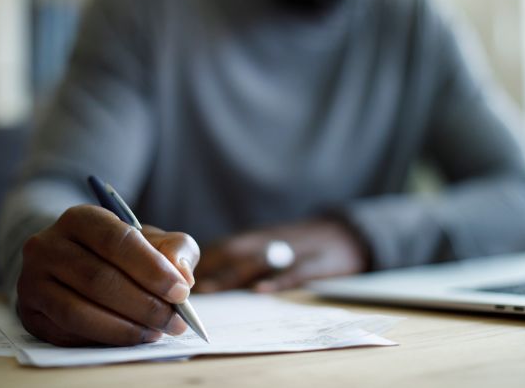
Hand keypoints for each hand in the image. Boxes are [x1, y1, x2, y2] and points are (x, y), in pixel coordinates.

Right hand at [17, 205, 198, 346]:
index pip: (116, 240)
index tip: (180, 291)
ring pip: (78, 311)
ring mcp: (32, 280)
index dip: (151, 268)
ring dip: (124, 328)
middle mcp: (48, 245)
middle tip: (175, 320)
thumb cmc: (120, 251)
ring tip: (156, 332)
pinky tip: (130, 338)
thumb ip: (175, 249)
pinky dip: (103, 339)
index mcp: (81, 218)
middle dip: (144, 304)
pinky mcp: (30, 313)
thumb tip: (182, 275)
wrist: (73, 263)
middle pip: (98, 279)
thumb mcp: (152, 239)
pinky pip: (67, 333)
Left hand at [194, 218, 368, 292]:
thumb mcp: (275, 245)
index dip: (199, 259)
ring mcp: (294, 250)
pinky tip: (261, 291)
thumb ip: (248, 258)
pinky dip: (278, 280)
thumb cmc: (305, 244)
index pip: (224, 246)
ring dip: (231, 274)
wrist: (349, 233)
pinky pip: (296, 271)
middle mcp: (272, 240)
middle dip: (207, 267)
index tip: (175, 274)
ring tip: (208, 289)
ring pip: (258, 259)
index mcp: (261, 238)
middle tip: (181, 285)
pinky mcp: (318, 261)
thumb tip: (210, 278)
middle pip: (234, 250)